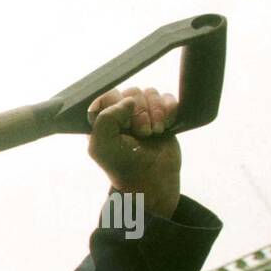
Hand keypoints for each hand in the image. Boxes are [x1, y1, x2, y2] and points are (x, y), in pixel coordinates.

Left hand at [87, 86, 180, 216]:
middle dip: (139, 113)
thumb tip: (128, 100)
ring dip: (155, 113)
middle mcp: (121, 112)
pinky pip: (168, 98)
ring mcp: (143, 112)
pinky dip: (169, 110)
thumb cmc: (122, 164)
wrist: (151, 178)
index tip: (123, 126)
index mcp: (102, 118)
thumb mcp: (102, 146)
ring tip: (153, 133)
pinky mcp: (163, 114)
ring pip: (151, 93)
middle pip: (133, 92)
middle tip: (142, 133)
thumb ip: (105, 119)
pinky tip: (165, 127)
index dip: (118, 107)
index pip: (108, 94)